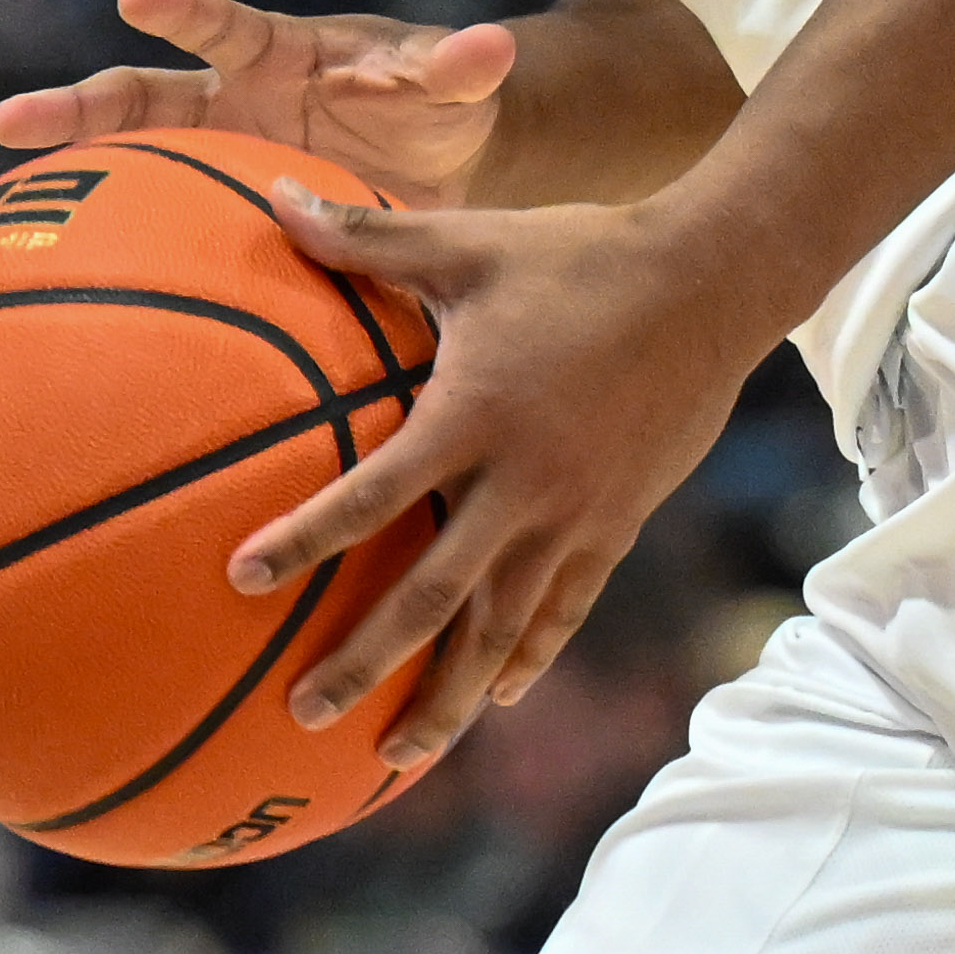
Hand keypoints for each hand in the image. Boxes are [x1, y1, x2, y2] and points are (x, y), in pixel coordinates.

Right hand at [0, 0, 520, 205]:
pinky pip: (159, 221)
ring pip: (130, 161)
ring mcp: (216, 152)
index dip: (182, 13)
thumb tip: (492, 48)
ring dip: (72, 176)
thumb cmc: (435, 107)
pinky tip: (53, 278)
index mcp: (279, 53)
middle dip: (76, 104)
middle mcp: (229, 97)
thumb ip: (463, 68)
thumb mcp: (454, 87)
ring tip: (0, 208)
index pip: (223, 25)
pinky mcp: (219, 204)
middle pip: (139, 96)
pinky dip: (116, 244)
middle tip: (12, 122)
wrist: (433, 160)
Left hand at [226, 184, 750, 781]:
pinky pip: (564, 610)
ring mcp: (575, 516)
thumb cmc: (579, 253)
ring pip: (501, 630)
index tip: (241, 579)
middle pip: (433, 598)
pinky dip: (528, 658)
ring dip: (446, 697)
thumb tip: (271, 197)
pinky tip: (496, 695)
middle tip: (303, 712)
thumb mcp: (467, 240)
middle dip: (365, 661)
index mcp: (473, 416)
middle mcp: (522, 484)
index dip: (305, 540)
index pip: (372, 495)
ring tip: (394, 755)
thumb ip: (364, 237)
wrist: (712, 283)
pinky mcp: (616, 526)